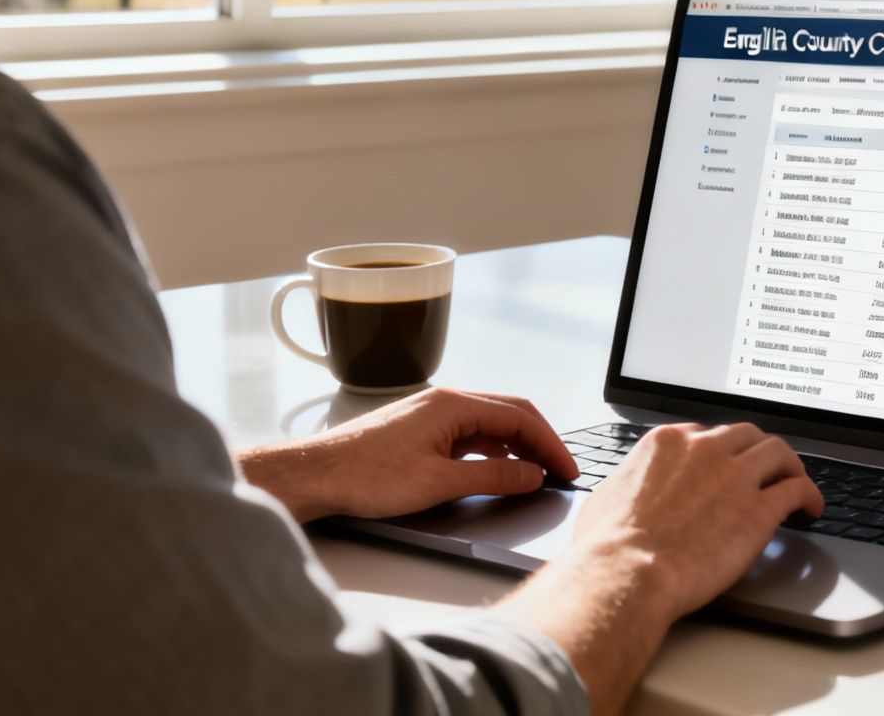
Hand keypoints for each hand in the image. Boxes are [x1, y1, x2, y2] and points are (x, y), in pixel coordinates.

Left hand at [236, 387, 578, 521]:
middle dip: (540, 442)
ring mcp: (432, 415)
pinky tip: (496, 471)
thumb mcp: (438, 483)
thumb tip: (531, 475)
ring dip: (516, 448)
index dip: (550, 445)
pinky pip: (469, 435)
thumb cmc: (366, 476)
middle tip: (560, 472)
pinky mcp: (420, 430)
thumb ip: (492, 478)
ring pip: (489, 425)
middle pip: (509, 415)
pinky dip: (492, 451)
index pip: (520, 417)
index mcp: (454, 404)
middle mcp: (445, 402)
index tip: (566, 470)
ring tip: (535, 475)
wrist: (317, 474)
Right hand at [570, 422, 824, 620]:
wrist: (626, 572)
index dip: (721, 452)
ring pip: (778, 453)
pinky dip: (809, 495)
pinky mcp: (760, 509)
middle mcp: (705, 449)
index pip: (707, 434)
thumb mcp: (609, 495)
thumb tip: (628, 490)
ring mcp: (736, 476)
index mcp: (668, 443)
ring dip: (789, 466)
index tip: (726, 466)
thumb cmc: (608, 545)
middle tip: (765, 470)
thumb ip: (630, 482)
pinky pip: (797, 489)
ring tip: (795, 483)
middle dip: (757, 452)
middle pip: (747, 436)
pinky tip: (810, 509)